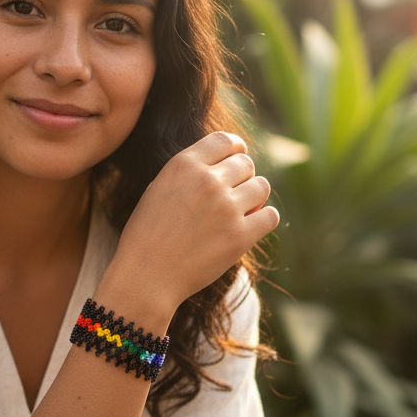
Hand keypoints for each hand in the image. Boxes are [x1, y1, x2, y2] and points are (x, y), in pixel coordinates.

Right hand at [104, 131, 277, 322]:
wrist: (145, 276)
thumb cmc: (147, 235)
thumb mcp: (158, 189)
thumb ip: (188, 172)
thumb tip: (223, 162)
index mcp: (184, 165)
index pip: (225, 140)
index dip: (235, 148)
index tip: (235, 160)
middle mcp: (207, 181)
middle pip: (246, 164)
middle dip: (242, 177)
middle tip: (231, 196)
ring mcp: (226, 208)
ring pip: (262, 186)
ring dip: (254, 196)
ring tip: (241, 211)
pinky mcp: (240, 236)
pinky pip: (270, 216)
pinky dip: (263, 219)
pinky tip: (251, 226)